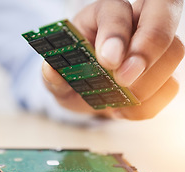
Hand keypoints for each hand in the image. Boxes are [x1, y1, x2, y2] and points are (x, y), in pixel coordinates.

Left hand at [42, 0, 183, 119]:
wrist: (82, 92)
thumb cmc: (70, 74)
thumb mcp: (55, 73)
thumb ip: (52, 73)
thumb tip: (50, 70)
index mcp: (103, 15)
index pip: (117, 11)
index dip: (115, 33)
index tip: (107, 61)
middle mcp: (134, 24)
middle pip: (162, 15)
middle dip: (148, 48)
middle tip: (124, 78)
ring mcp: (152, 48)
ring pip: (173, 52)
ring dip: (147, 83)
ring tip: (117, 100)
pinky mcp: (162, 74)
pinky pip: (170, 86)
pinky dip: (147, 105)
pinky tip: (123, 110)